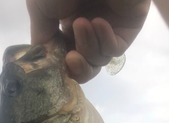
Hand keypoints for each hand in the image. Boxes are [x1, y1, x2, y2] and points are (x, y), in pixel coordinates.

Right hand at [26, 0, 150, 82]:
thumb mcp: (39, 8)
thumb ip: (40, 37)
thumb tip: (43, 60)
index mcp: (68, 19)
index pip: (66, 56)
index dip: (60, 67)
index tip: (53, 68)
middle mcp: (89, 24)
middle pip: (85, 65)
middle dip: (77, 68)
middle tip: (69, 60)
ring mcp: (110, 26)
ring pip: (98, 59)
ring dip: (88, 47)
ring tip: (82, 23)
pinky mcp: (129, 25)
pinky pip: (115, 49)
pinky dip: (105, 41)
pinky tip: (99, 22)